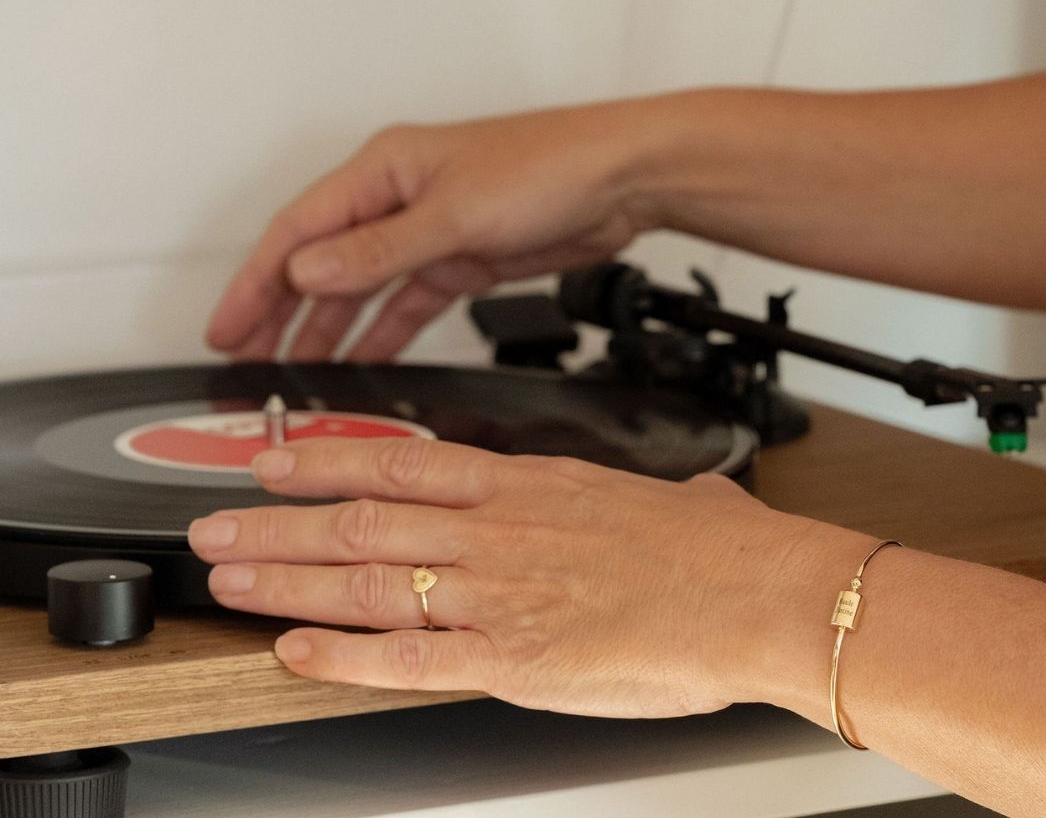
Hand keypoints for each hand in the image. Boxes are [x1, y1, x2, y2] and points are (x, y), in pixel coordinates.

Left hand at [187, 436, 812, 717]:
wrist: (754, 592)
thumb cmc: (713, 548)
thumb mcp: (656, 494)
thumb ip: (629, 495)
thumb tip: (669, 493)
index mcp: (527, 486)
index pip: (402, 463)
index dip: (326, 461)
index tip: (276, 459)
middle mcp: (498, 530)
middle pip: (361, 521)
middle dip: (279, 523)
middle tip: (217, 524)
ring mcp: (498, 593)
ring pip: (366, 581)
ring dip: (288, 579)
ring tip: (230, 578)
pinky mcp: (513, 660)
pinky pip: (409, 659)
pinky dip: (344, 657)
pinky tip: (296, 653)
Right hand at [205, 101, 664, 361]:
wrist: (621, 180)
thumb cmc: (548, 166)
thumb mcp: (453, 213)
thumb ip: (378, 250)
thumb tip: (308, 274)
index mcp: (385, 170)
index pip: (300, 230)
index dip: (257, 280)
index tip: (227, 325)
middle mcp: (401, 197)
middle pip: (323, 259)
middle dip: (281, 307)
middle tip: (244, 352)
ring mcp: (432, 230)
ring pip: (364, 286)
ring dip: (330, 326)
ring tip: (295, 366)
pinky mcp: (464, 258)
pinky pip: (409, 301)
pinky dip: (385, 330)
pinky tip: (364, 357)